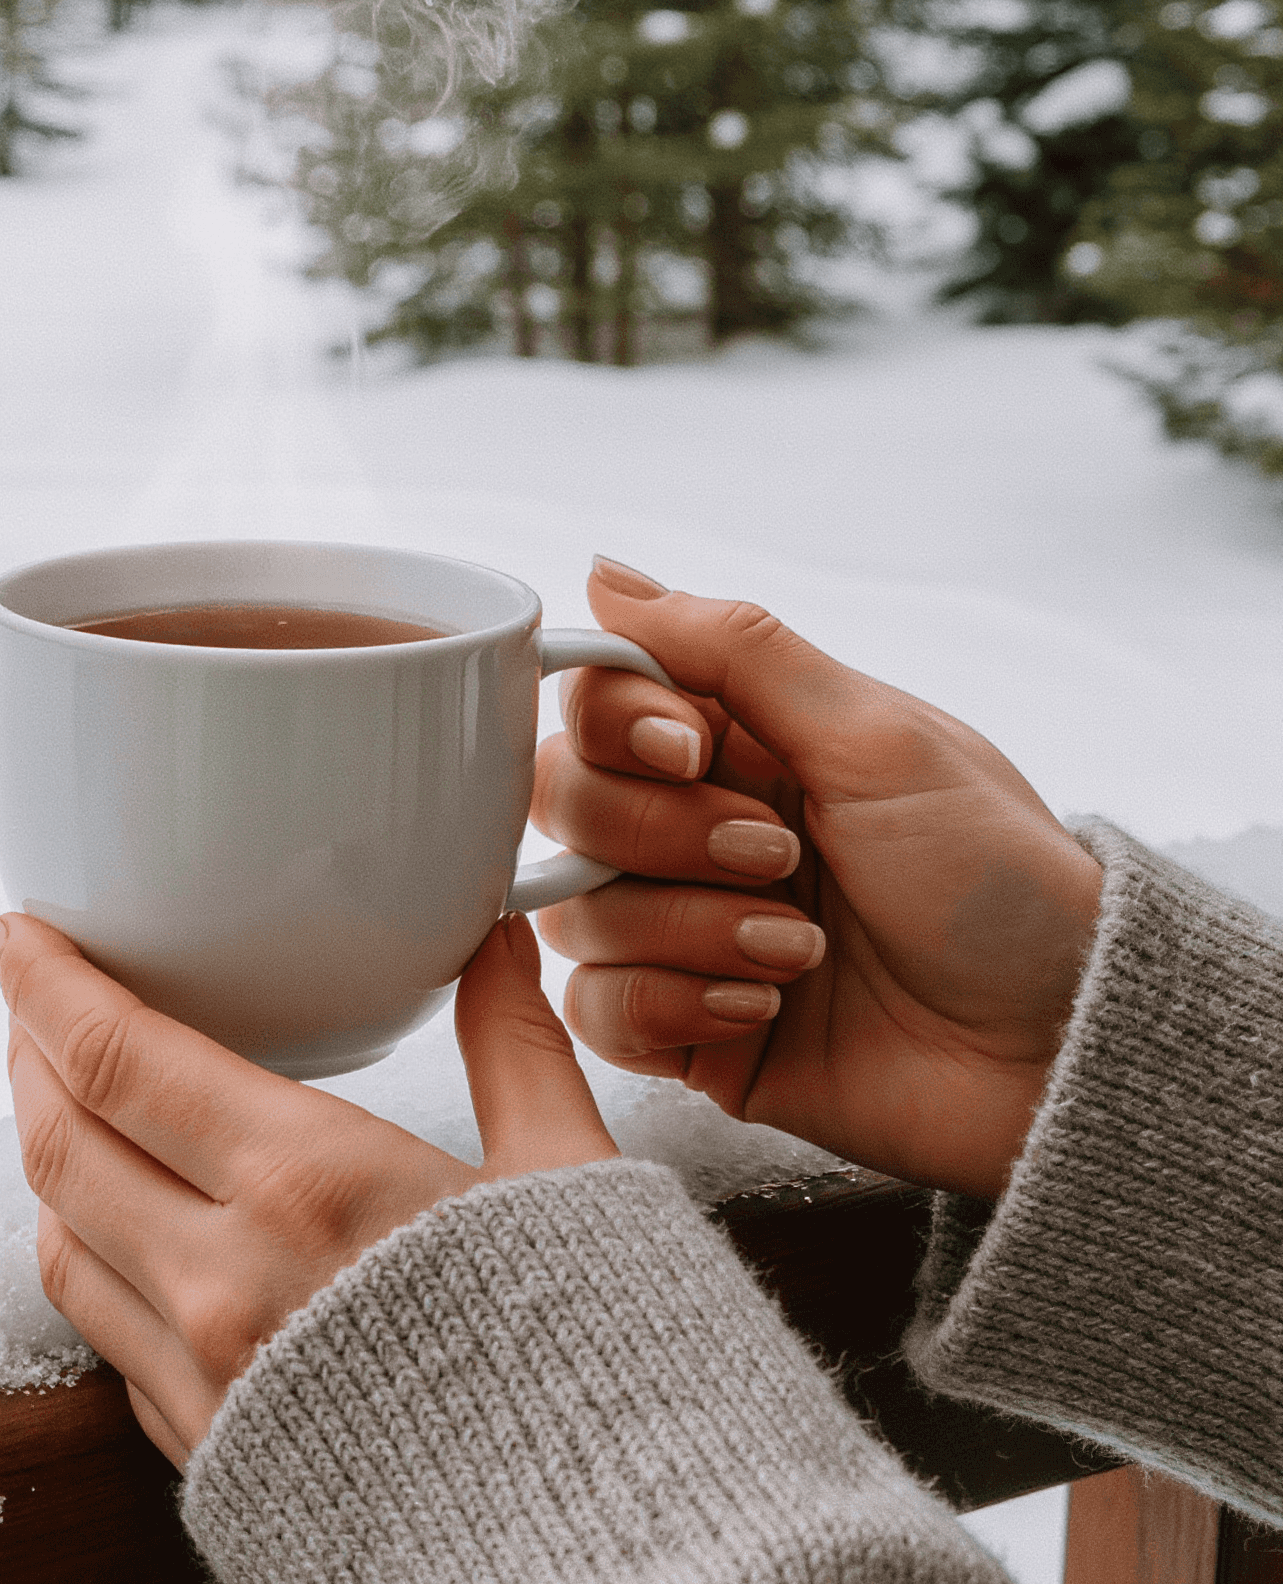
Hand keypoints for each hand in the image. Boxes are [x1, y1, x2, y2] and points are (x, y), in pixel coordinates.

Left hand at [0, 908, 614, 1466]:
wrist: (599, 1548)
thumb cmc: (594, 1361)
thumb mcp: (568, 1177)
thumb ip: (515, 1043)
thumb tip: (498, 934)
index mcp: (307, 1183)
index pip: (115, 1055)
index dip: (44, 980)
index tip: (14, 931)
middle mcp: (226, 1278)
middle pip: (60, 1139)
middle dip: (27, 1050)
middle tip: (29, 993)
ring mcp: (204, 1378)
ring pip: (61, 1239)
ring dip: (48, 1152)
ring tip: (65, 1096)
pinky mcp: (206, 1451)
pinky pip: (107, 1334)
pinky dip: (93, 1254)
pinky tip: (126, 1221)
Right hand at [530, 558, 1104, 1200]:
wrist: (1057, 1048)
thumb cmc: (996, 878)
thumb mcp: (877, 736)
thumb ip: (733, 649)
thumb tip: (606, 575)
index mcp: (737, 742)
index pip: (594, 700)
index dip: (620, 725)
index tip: (693, 751)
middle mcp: (693, 827)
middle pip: (566, 801)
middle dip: (665, 836)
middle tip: (779, 858)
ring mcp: (682, 930)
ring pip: (574, 911)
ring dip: (689, 930)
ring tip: (798, 952)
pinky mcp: (683, 1028)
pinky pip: (596, 1010)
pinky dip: (672, 1006)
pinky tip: (764, 1009)